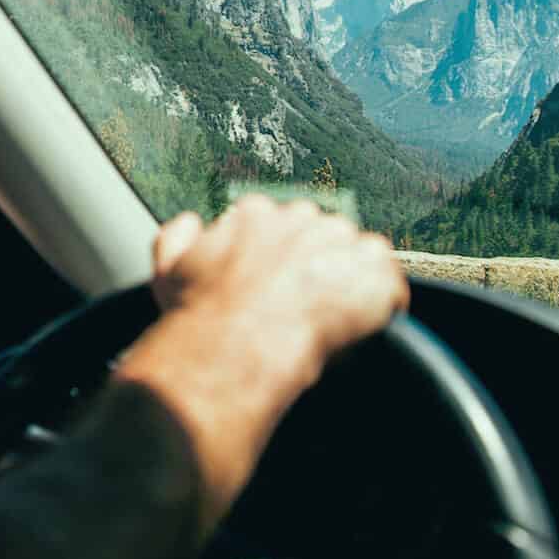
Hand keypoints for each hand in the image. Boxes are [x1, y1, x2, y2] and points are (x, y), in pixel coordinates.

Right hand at [116, 194, 406, 521]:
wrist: (236, 344)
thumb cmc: (200, 315)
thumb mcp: (167, 270)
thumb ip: (175, 236)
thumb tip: (190, 223)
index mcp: (256, 214)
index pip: (278, 226)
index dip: (279, 260)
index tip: (275, 287)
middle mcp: (301, 217)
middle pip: (320, 237)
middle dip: (317, 268)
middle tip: (304, 308)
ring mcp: (341, 242)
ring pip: (357, 257)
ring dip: (349, 285)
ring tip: (330, 322)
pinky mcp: (375, 273)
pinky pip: (390, 286)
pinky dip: (382, 308)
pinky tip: (360, 329)